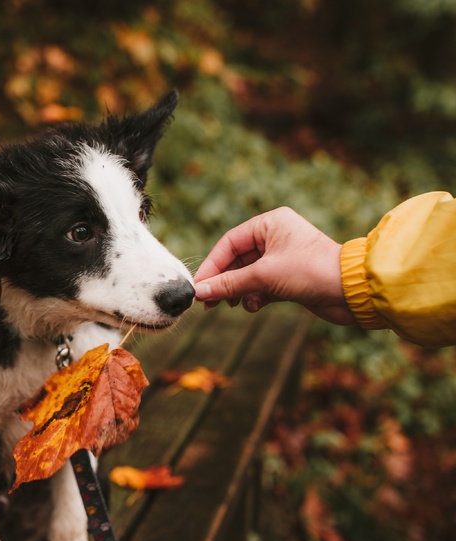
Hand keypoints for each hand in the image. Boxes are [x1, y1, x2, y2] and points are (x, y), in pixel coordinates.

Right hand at [193, 207, 356, 325]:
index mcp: (270, 224)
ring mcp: (282, 258)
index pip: (229, 243)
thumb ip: (229, 284)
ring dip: (240, 291)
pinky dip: (255, 297)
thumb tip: (200, 292)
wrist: (353, 291)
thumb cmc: (312, 271)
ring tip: (233, 305)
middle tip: (209, 302)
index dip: (212, 266)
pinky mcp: (289, 277)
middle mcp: (275, 237)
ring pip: (248, 275)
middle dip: (224, 282)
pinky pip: (261, 285)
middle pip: (236, 260)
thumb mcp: (264, 276)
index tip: (199, 286)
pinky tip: (255, 306)